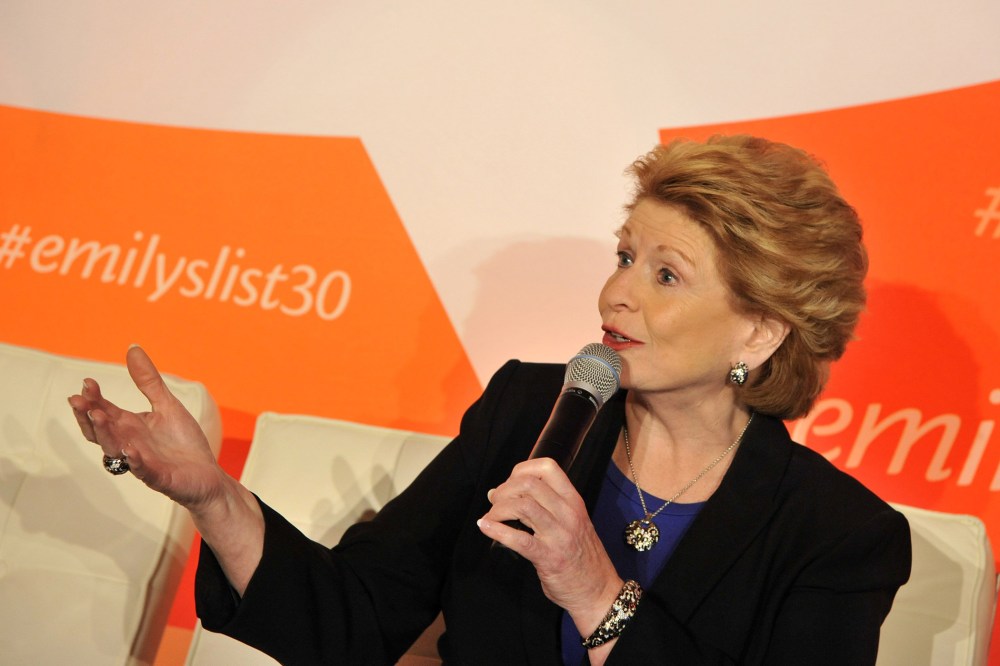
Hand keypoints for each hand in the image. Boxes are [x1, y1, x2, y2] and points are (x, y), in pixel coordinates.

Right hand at [67, 345, 225, 510]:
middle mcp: (130, 443)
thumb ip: (148, 381)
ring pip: (115, 449)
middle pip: (100, 431)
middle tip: (78, 400)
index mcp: (131, 426)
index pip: (105, 411)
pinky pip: (143, 471)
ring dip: (106, 433)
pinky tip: (131, 449)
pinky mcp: (159, 477)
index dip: (93, 398)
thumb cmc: (184, 442)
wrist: (207, 475)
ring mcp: (142, 462)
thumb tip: (132, 347)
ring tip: (99, 416)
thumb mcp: (167, 405)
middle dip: (88, 416)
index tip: (87, 383)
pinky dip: (135, 461)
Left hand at [477, 458, 622, 634]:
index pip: (547, 467)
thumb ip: (546, 507)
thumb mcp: (573, 522)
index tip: (510, 482)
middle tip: (496, 502)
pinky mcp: (549, 557)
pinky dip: (497, 530)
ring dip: (498, 509)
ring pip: (522, 506)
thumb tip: (503, 493)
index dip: (521, 469)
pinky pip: (519, 539)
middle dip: (505, 490)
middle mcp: (568, 514)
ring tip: (492, 517)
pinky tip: (486, 527)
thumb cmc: (582, 557)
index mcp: (573, 502)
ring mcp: (559, 535)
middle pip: (529, 484)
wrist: (599, 591)